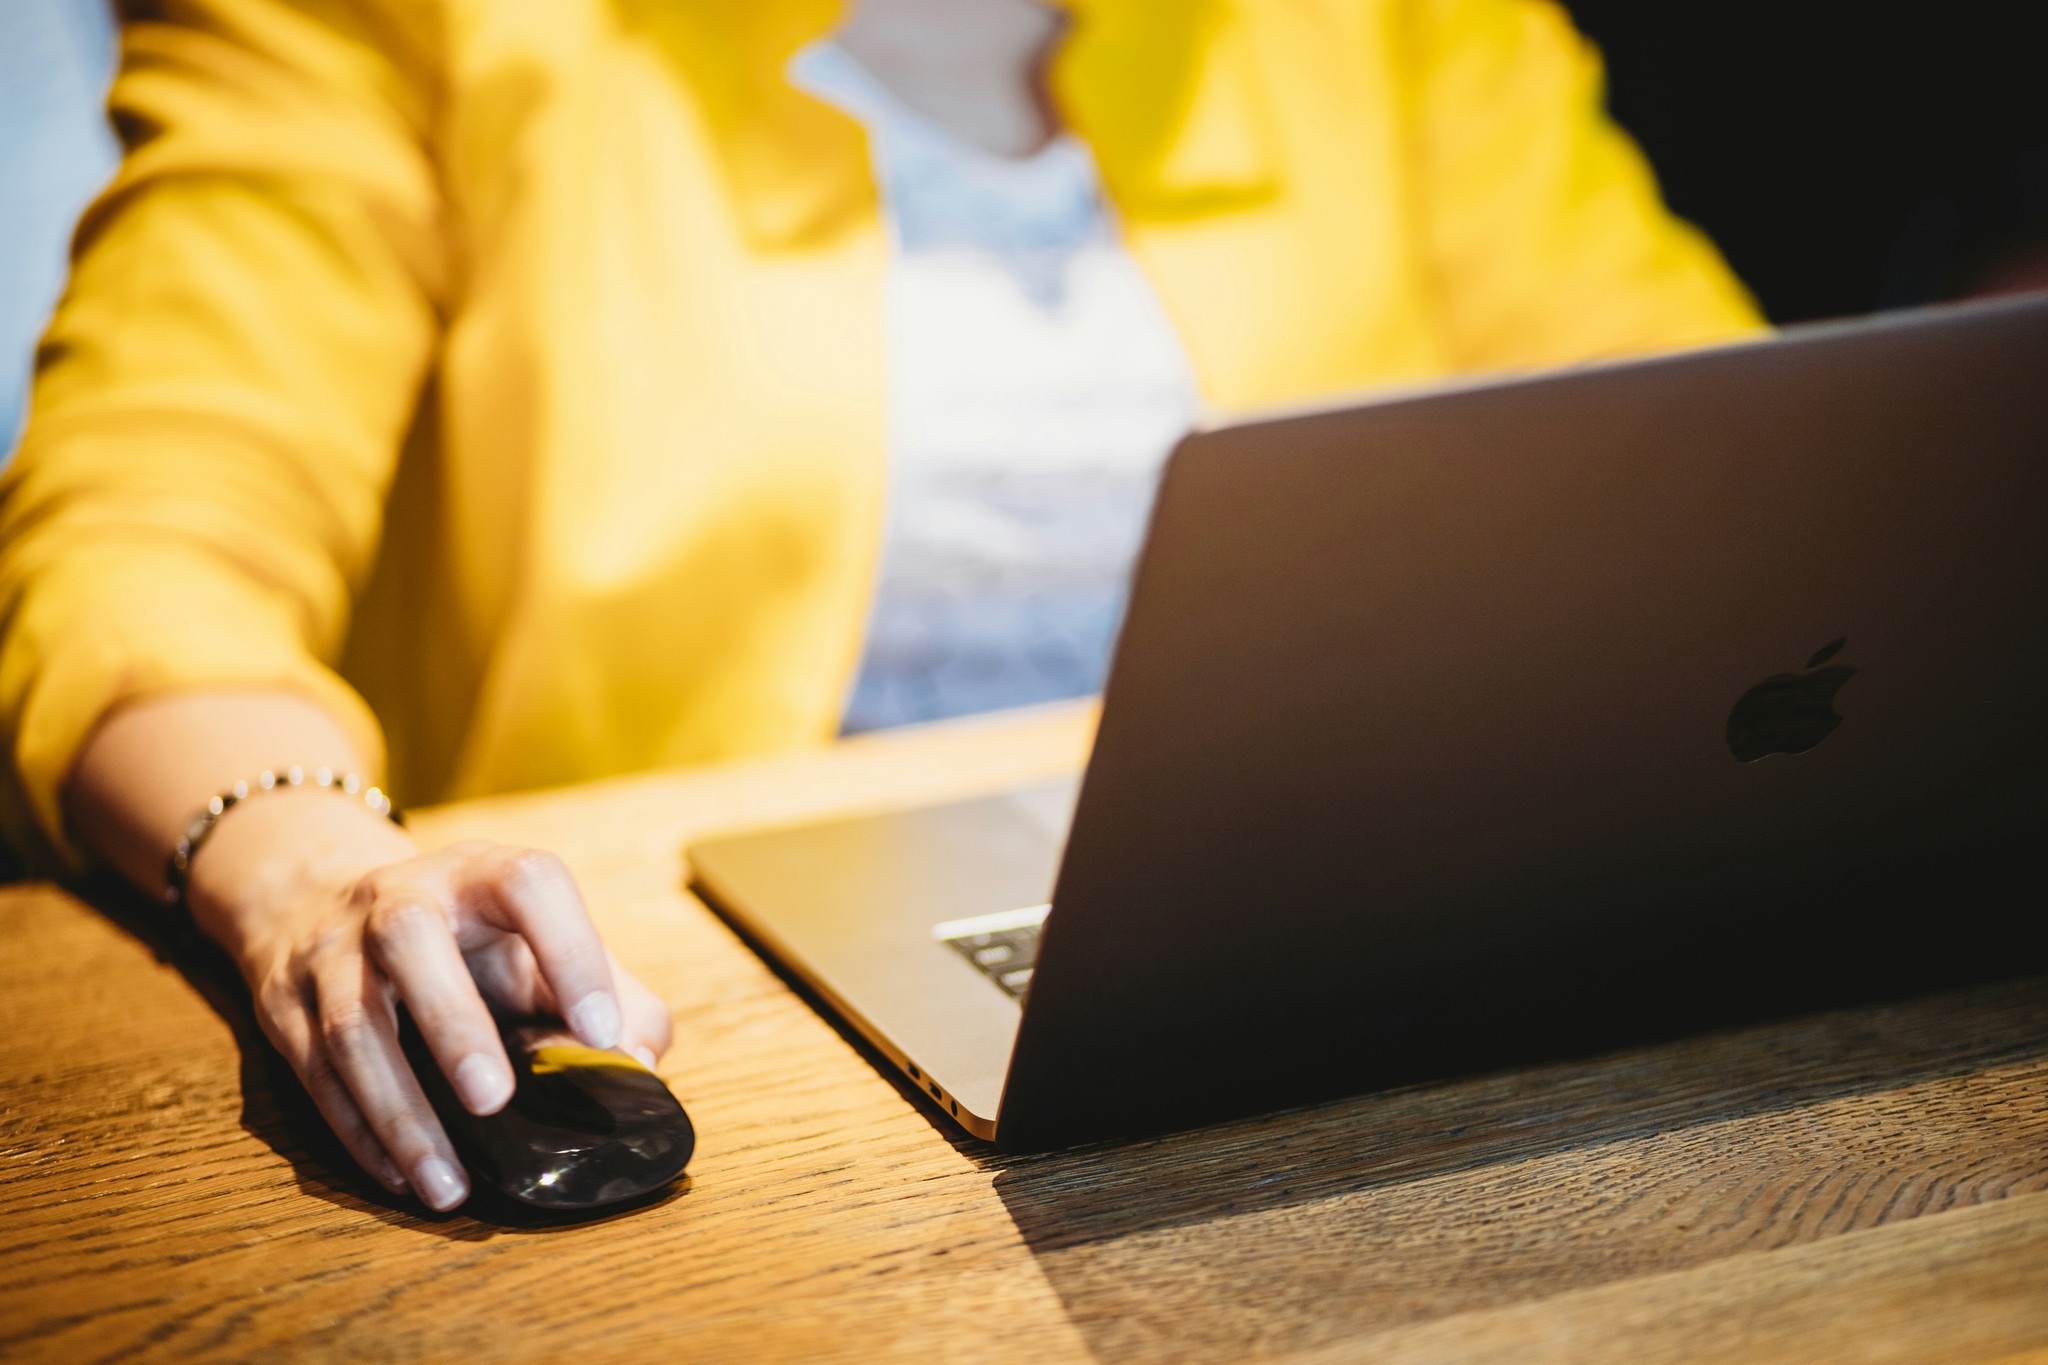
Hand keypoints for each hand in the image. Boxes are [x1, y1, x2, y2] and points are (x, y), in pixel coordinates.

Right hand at [185, 790, 673, 1209]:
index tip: (602, 1031)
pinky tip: (404, 1177)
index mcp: (481, 875)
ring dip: (399, 1111)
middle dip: (451, 1020)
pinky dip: (359, 1132)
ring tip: (449, 1184)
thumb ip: (613, 995)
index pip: (529, 883)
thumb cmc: (469, 941)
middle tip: (494, 1099)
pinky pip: (315, 1073)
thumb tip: (642, 1067)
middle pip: (409, 938)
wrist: (321, 903)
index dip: (570, 950)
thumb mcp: (542, 944)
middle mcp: (398, 898)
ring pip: (350, 1024)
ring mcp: (331, 949)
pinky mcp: (284, 1004)